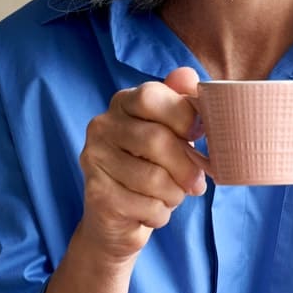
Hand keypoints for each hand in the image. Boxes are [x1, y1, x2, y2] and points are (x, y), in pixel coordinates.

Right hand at [75, 66, 207, 262]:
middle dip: (186, 167)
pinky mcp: (96, 193)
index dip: (183, 117)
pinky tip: (152, 210)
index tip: (199, 136)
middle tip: (195, 183)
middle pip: (157, 140)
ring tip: (171, 196)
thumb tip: (187, 75)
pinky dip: (160, 213)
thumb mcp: (172, 134)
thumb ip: (182, 103)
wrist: (117, 217)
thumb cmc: (154, 167)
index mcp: (123, 103)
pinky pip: (146, 206)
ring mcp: (93, 158)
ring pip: (154, 178)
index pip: (150, 96)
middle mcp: (101, 125)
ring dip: (174, 194)